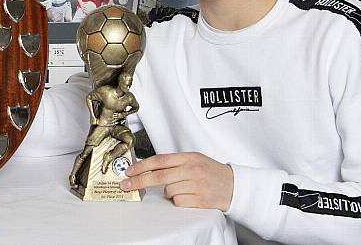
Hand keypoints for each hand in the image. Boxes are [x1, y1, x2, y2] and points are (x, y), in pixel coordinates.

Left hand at [119, 152, 233, 210]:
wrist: (234, 186)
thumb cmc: (211, 172)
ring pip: (168, 190)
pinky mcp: (199, 200)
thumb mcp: (194, 159)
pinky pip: (178, 201)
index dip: (141, 166)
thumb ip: (174, 162)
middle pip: (158, 176)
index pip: (159, 160)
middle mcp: (191, 170)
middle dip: (139, 181)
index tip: (129, 171)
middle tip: (127, 185)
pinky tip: (189, 196)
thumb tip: (148, 168)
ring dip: (168, 192)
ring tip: (182, 188)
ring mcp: (195, 185)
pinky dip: (178, 200)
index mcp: (188, 158)